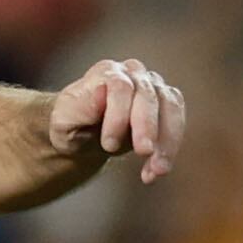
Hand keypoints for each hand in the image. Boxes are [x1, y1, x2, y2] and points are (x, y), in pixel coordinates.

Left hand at [42, 57, 185, 186]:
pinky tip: (157, 170)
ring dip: (167, 140)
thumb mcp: (65, 120)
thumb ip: (82, 106)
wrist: (84, 134)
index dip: (118, 115)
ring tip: (157, 170)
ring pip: (170, 106)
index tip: (109, 144)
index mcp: (106, 72)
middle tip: (143, 153)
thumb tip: (101, 90)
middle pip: (148, 95)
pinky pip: (177, 121)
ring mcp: (153, 86)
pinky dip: (171, 147)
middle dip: (147, 126)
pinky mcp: (167, 104)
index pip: (120, 87)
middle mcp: (133, 73)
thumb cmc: (72, 125)